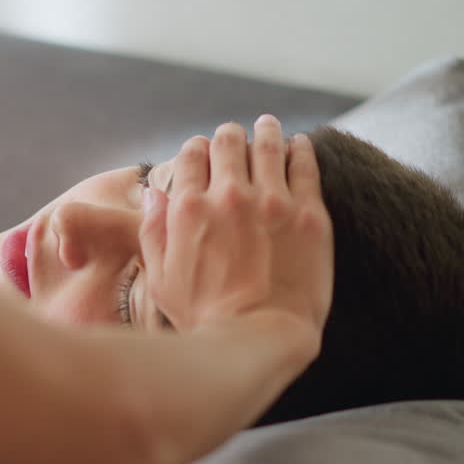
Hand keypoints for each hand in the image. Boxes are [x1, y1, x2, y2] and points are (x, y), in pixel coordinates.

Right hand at [138, 116, 333, 357]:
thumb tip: (154, 194)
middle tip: (235, 137)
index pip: (192, 156)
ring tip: (268, 125)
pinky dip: (301, 149)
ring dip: (266, 131)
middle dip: (228, 136)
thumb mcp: (161, 278)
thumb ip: (154, 231)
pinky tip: (301, 144)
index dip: (197, 150)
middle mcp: (229, 196)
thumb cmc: (205, 317)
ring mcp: (272, 201)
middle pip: (228, 143)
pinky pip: (306, 165)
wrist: (259, 338)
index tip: (203, 153)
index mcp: (189, 208)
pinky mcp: (309, 213)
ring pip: (268, 145)